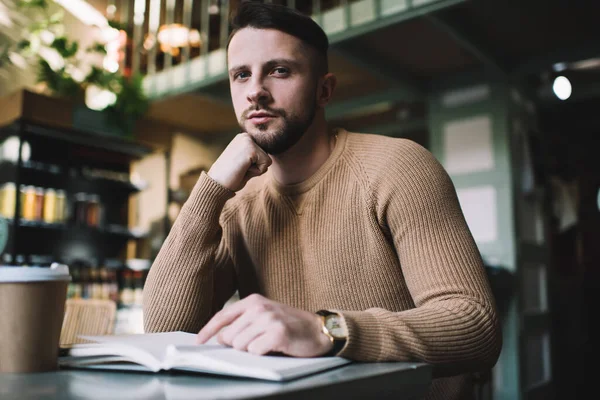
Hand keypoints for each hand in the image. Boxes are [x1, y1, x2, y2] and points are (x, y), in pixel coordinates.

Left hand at [196, 294, 332, 356]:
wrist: (318, 330)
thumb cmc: (289, 325)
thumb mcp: (265, 316)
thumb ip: (243, 323)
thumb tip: (220, 337)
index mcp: (253, 301)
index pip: (222, 316)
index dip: (207, 331)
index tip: (198, 342)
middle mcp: (259, 307)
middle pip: (229, 336)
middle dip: (238, 345)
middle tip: (257, 342)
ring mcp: (268, 319)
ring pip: (240, 345)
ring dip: (252, 350)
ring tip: (267, 344)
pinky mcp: (278, 333)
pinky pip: (255, 351)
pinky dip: (262, 353)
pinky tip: (274, 347)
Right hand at [208, 133, 271, 191]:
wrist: (216, 183)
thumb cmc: (229, 176)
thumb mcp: (244, 162)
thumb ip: (255, 158)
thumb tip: (270, 158)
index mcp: (243, 138)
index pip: (263, 153)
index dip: (254, 165)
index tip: (239, 166)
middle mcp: (246, 136)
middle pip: (267, 156)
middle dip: (256, 167)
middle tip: (239, 169)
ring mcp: (248, 141)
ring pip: (267, 160)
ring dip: (256, 170)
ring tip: (240, 169)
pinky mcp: (251, 149)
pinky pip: (265, 165)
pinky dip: (256, 172)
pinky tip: (242, 169)